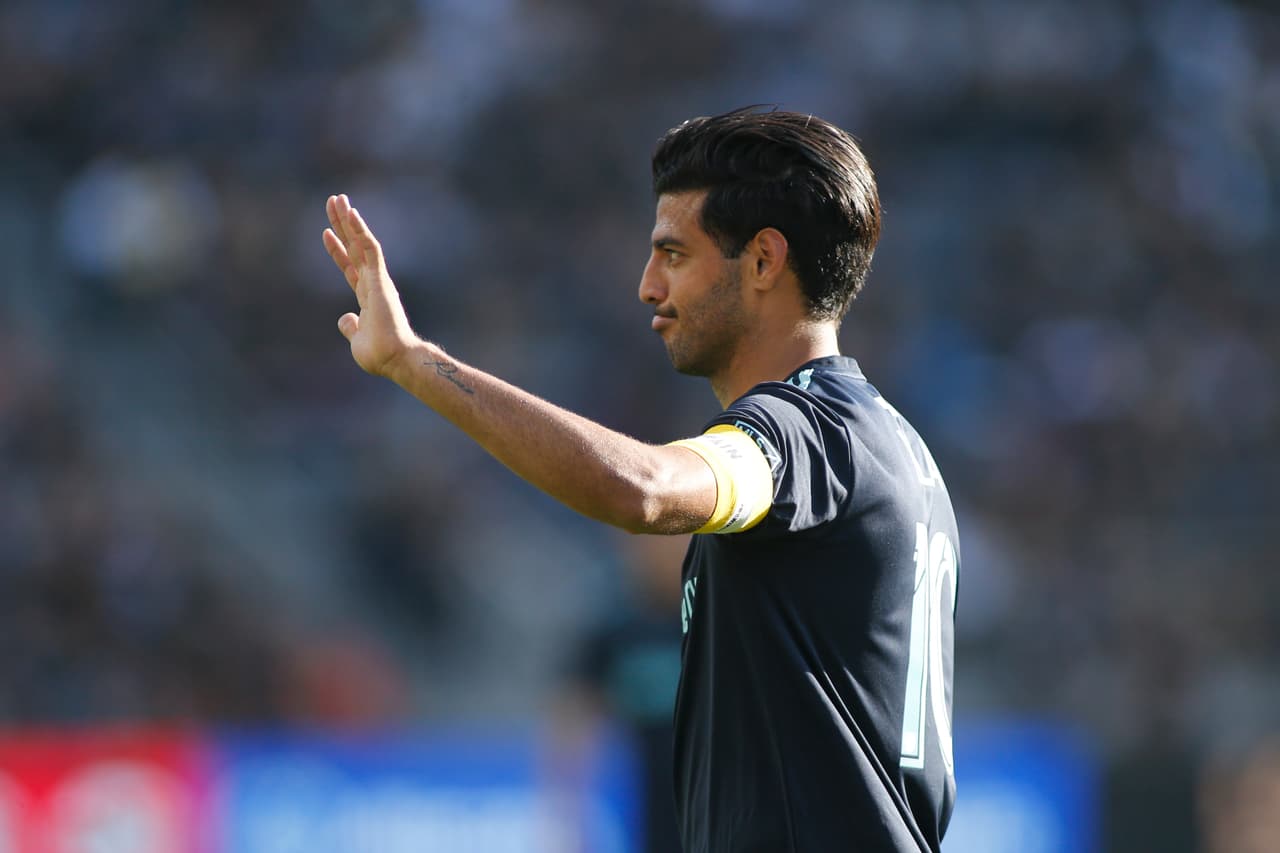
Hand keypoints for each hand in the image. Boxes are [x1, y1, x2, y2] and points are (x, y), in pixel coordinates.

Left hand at [323, 194, 418, 377]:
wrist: (395, 359)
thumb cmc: (380, 355)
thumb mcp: (357, 340)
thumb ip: (350, 327)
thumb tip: (344, 319)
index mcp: (367, 297)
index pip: (349, 267)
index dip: (336, 251)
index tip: (325, 233)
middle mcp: (373, 284)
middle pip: (353, 248)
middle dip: (342, 225)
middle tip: (334, 202)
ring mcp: (377, 280)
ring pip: (361, 242)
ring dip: (349, 220)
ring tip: (338, 198)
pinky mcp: (380, 279)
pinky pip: (369, 249)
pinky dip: (361, 230)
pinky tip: (352, 213)